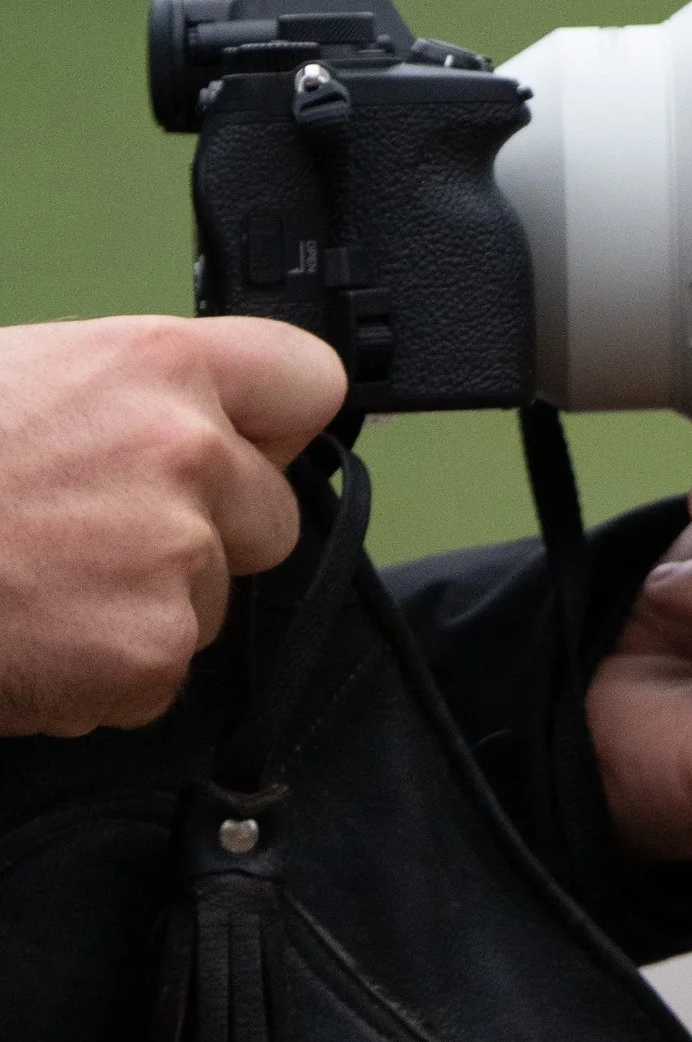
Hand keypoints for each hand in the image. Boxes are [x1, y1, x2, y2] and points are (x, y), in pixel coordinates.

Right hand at [0, 314, 347, 736]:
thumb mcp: (36, 379)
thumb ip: (137, 399)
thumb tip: (200, 427)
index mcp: (161, 363)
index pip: (309, 382)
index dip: (278, 429)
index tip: (254, 452)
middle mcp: (190, 449)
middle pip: (272, 514)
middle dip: (208, 536)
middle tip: (104, 540)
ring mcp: (177, 554)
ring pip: (210, 602)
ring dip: (145, 609)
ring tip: (44, 586)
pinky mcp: (148, 652)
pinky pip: (156, 677)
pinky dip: (101, 678)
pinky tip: (33, 639)